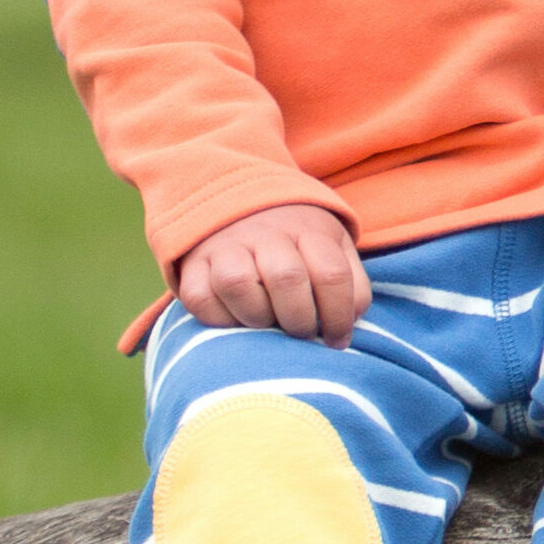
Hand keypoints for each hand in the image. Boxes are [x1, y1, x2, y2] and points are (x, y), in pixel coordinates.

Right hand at [173, 202, 370, 343]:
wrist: (238, 204)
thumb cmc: (296, 242)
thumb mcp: (332, 248)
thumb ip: (350, 285)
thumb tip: (345, 329)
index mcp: (308, 229)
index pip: (331, 274)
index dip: (339, 316)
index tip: (337, 340)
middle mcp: (265, 234)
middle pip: (286, 279)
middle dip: (299, 319)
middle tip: (301, 333)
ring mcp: (226, 246)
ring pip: (238, 283)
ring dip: (258, 316)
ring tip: (268, 323)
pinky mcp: (193, 265)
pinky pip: (200, 298)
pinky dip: (219, 319)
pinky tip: (236, 319)